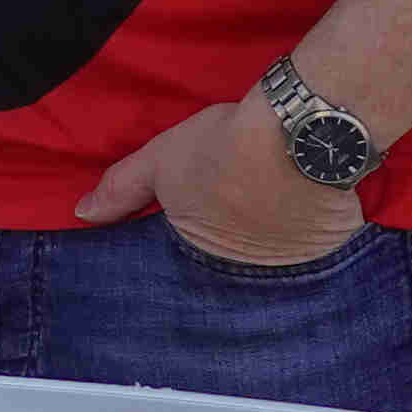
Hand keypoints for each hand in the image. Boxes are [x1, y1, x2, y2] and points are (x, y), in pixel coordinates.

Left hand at [78, 99, 367, 267]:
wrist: (300, 135)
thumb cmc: (222, 148)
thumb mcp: (160, 160)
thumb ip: (121, 189)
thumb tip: (82, 214)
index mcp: (199, 257)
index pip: (186, 269)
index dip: (187, 254)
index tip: (193, 236)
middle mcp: (243, 277)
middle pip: (229, 276)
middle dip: (227, 266)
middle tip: (231, 235)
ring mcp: (289, 270)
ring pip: (273, 273)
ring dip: (270, 261)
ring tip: (269, 237)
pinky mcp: (330, 256)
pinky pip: (314, 262)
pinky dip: (310, 252)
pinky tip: (307, 234)